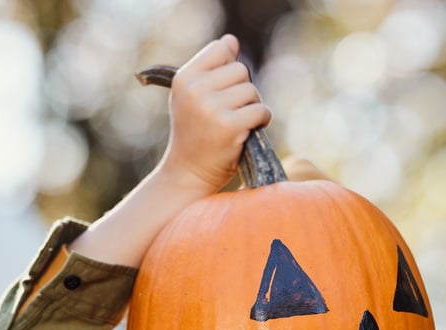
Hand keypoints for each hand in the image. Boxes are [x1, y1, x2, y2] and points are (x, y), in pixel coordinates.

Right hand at [158, 34, 271, 197]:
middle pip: (241, 70)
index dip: (229, 69)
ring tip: (236, 124)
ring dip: (252, 107)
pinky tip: (248, 131)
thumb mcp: (193, 97)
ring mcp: (211, 108)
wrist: (188, 173)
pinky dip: (261, 121)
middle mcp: (195, 90)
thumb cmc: (194, 133)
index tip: (222, 90)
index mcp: (184, 78)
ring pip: (252, 91)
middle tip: (230, 112)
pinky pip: (261, 111)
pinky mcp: (229, 126)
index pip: (221, 50)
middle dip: (243, 90)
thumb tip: (232, 41)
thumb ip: (212, 68)